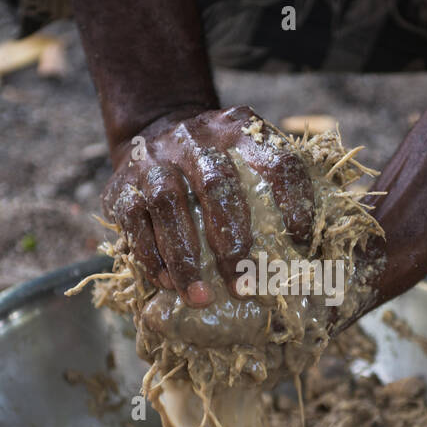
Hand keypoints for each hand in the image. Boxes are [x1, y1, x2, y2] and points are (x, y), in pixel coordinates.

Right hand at [101, 106, 315, 306]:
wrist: (155, 128)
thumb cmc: (217, 162)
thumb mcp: (248, 156)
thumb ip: (275, 191)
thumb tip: (306, 251)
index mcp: (239, 130)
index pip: (276, 161)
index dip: (294, 201)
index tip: (302, 242)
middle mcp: (195, 139)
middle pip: (217, 185)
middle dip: (232, 242)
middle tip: (244, 287)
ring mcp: (154, 160)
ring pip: (167, 204)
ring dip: (185, 257)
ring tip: (201, 298)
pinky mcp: (121, 185)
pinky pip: (132, 222)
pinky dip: (150, 256)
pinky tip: (167, 283)